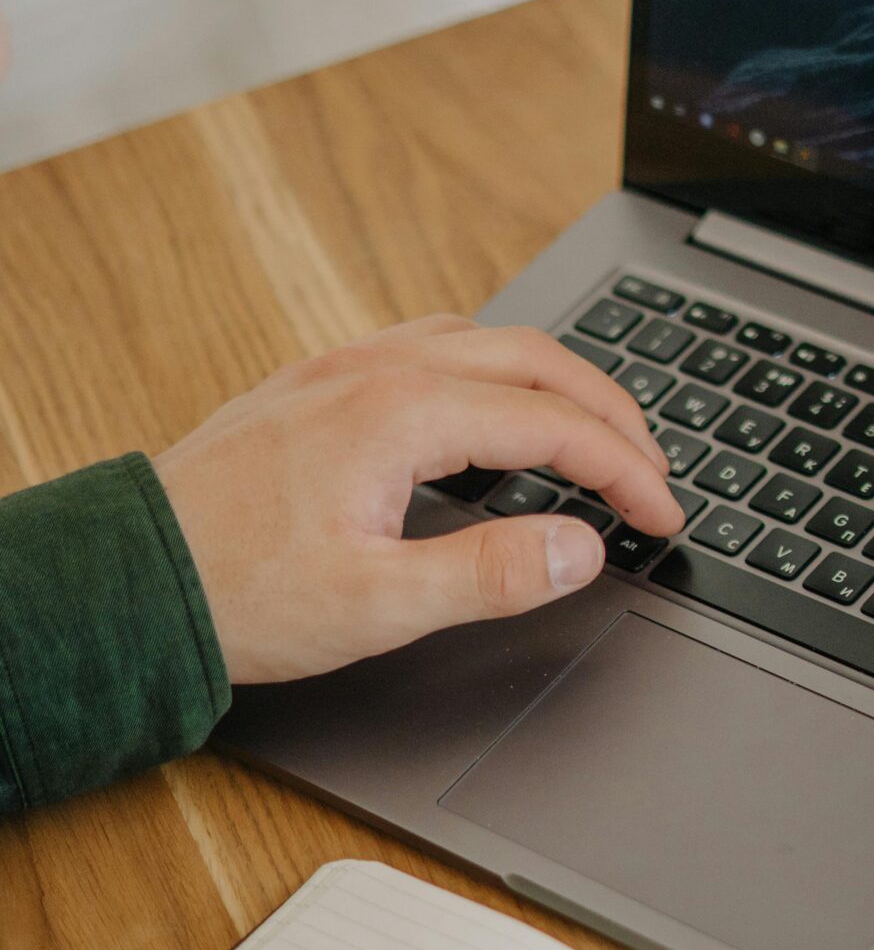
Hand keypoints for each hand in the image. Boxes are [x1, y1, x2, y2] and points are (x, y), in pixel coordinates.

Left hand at [154, 317, 683, 685]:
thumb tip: (581, 547)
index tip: (665, 516)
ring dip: (554, 385)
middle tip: (653, 472)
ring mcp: (344, 368)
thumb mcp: (379, 606)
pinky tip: (494, 416)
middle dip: (610, 414)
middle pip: (535, 361)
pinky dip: (495, 375)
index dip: (626, 471)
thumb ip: (493, 573)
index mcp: (402, 413)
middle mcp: (377, 370)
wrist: (132, 578)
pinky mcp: (319, 385)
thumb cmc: (238, 592)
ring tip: (592, 436)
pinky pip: (434, 349)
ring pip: (485, 343)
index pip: (555, 425)